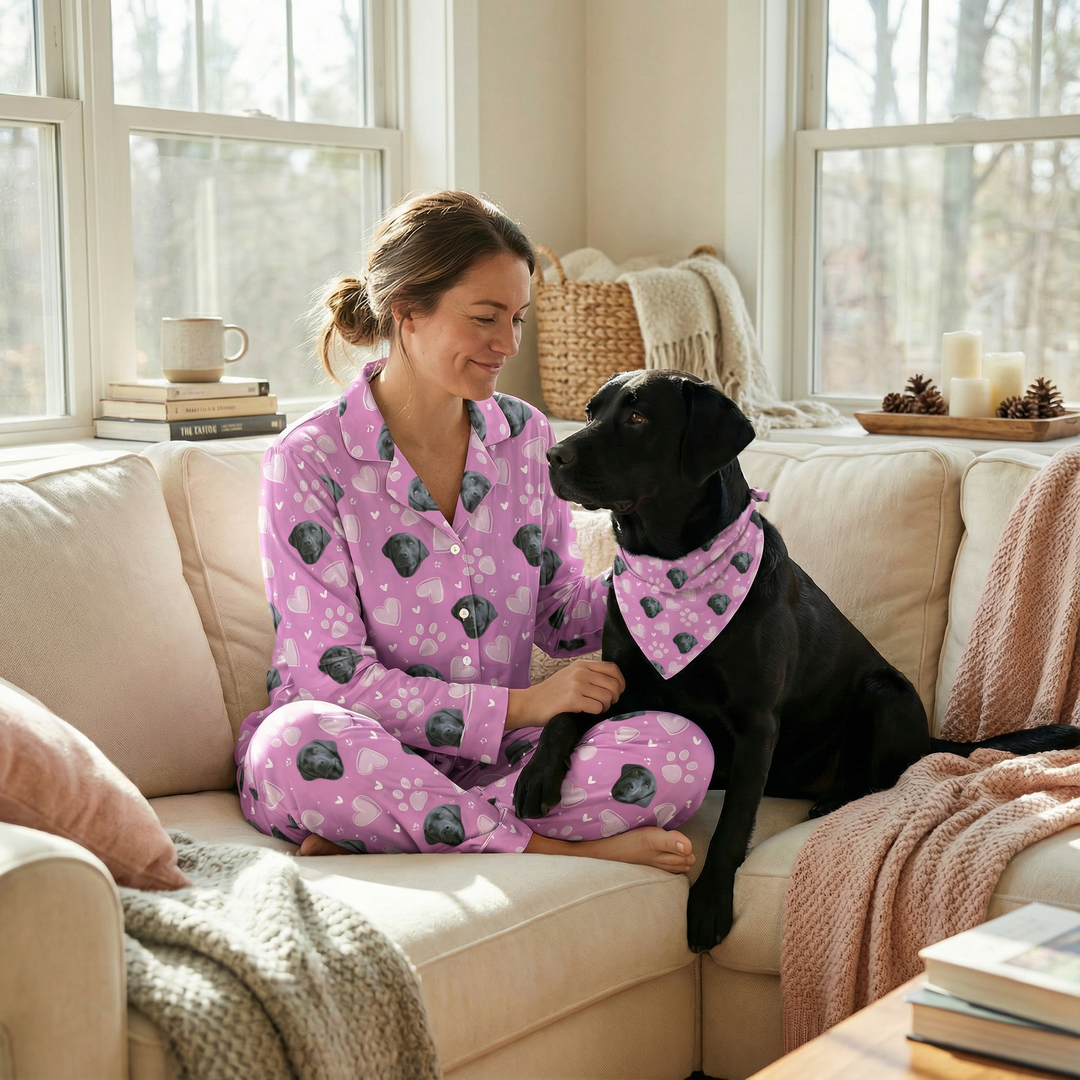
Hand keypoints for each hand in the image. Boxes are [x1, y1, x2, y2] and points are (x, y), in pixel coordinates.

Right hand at [505, 659, 624, 730]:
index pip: (612, 668)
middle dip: (614, 698)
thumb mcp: (570, 676)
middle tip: (605, 704)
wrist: (529, 703)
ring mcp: (576, 685)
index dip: (620, 682)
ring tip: (594, 709)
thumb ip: (589, 676)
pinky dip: (596, 713)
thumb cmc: (551, 694)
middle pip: (613, 684)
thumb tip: (613, 685)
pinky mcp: (572, 699)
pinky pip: (597, 707)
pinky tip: (586, 713)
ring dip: (604, 707)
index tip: (617, 692)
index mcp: (581, 664)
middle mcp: (580, 671)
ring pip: (607, 697)